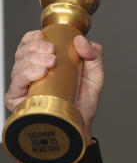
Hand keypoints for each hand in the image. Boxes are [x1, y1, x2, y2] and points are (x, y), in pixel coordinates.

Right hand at [6, 30, 104, 145]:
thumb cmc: (82, 102)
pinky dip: (27, 75)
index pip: (29, 45)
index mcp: (42, 64)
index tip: (44, 37)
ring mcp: (23, 87)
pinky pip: (17, 84)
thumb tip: (80, 40)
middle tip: (51, 51)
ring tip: (49, 62)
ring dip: (33, 59)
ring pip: (19, 66)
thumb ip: (94, 55)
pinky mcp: (18, 100)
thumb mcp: (94, 76)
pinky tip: (40, 73)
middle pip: (22, 53)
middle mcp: (30, 73)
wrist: (81, 125)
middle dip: (35, 48)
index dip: (33, 38)